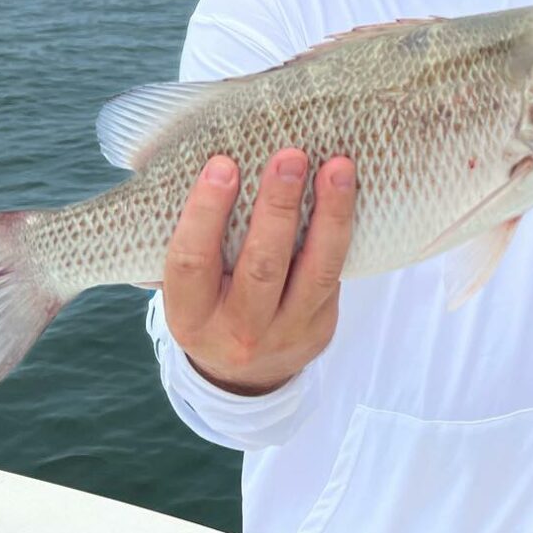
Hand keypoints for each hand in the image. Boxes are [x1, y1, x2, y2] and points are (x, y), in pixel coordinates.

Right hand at [163, 149, 355, 395]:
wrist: (244, 376)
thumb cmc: (210, 302)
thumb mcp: (185, 286)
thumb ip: (186, 239)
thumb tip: (186, 161)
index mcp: (190, 315)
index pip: (192, 261)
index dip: (205, 212)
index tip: (223, 164)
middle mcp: (236, 330)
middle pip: (261, 265)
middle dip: (278, 207)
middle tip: (291, 157)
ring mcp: (285, 334)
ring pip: (314, 271)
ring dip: (330, 215)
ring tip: (337, 168)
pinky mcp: (321, 329)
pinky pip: (335, 276)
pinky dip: (342, 232)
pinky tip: (347, 193)